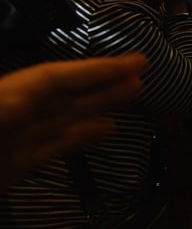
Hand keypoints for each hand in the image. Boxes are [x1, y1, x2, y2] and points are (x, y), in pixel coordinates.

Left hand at [0, 53, 144, 190]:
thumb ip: (4, 111)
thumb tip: (18, 103)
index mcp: (7, 97)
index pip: (56, 79)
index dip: (93, 70)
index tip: (131, 64)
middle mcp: (18, 114)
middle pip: (67, 92)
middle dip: (104, 80)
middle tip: (141, 70)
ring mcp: (21, 139)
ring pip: (68, 116)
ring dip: (102, 102)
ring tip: (135, 91)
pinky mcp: (22, 164)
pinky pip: (60, 145)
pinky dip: (86, 135)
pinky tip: (110, 128)